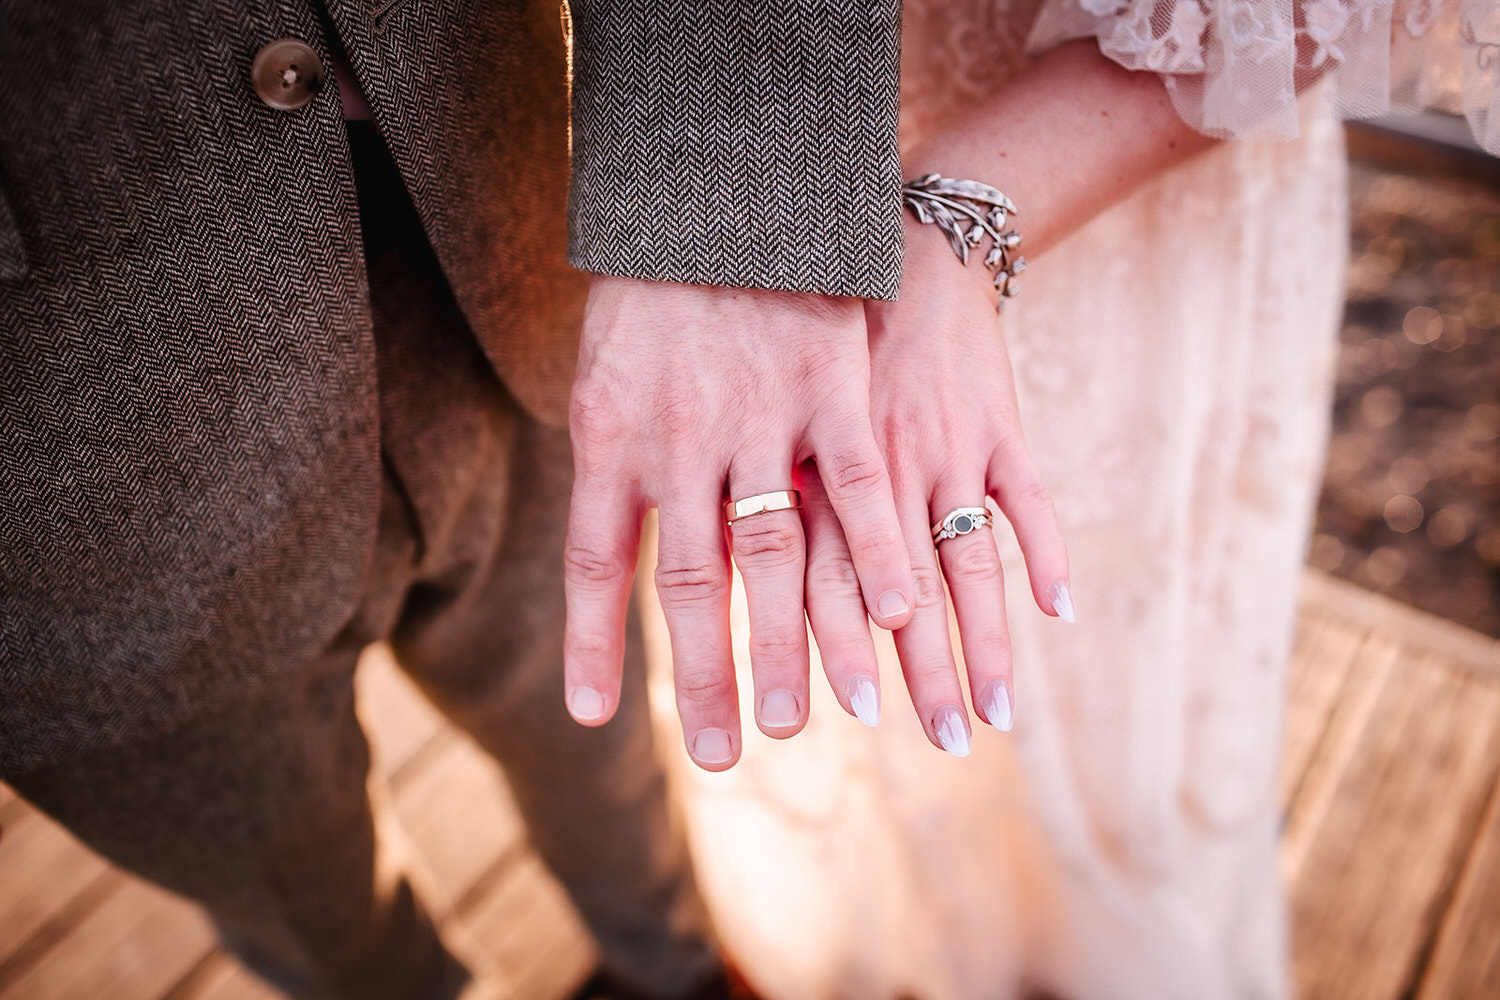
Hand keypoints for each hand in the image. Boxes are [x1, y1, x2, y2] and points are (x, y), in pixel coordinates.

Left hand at [562, 276, 914, 769]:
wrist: (721, 186)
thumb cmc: (656, 285)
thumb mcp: (607, 365)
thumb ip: (613, 455)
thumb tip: (606, 537)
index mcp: (614, 434)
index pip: (594, 561)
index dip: (593, 641)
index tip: (594, 718)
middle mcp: (682, 437)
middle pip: (690, 582)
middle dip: (706, 674)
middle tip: (726, 751)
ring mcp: (759, 414)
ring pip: (777, 552)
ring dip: (796, 643)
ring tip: (816, 717)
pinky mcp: (831, 385)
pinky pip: (860, 485)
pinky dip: (880, 553)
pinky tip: (900, 617)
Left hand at [801, 220, 1070, 753]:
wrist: (895, 245)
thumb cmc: (814, 338)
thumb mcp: (772, 407)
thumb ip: (764, 489)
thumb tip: (731, 585)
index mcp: (816, 470)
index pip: (826, 579)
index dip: (840, 651)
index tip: (849, 720)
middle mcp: (879, 468)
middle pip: (904, 590)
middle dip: (922, 673)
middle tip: (944, 744)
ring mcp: (945, 447)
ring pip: (969, 559)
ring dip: (987, 641)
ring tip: (997, 714)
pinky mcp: (998, 422)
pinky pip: (1029, 495)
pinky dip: (1048, 550)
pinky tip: (1062, 609)